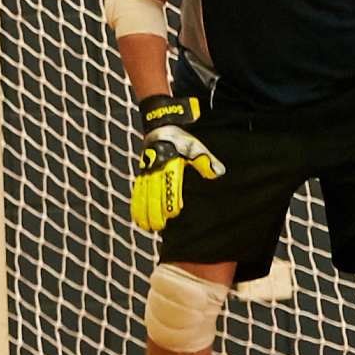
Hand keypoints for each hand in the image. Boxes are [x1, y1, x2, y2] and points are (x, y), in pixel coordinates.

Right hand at [128, 93, 224, 232]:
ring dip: (143, 212)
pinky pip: (137, 192)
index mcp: (169, 166)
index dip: (170, 200)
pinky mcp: (141, 175)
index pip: (169, 186)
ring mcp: (146, 174)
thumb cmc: (180, 139)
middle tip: (157, 227)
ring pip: (142, 196)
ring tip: (145, 227)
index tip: (173, 213)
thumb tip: (218, 172)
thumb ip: (205, 161)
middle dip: (154, 212)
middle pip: (152, 195)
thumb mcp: (195, 147)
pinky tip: (136, 216)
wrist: (160, 128)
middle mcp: (155, 171)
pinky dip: (136, 205)